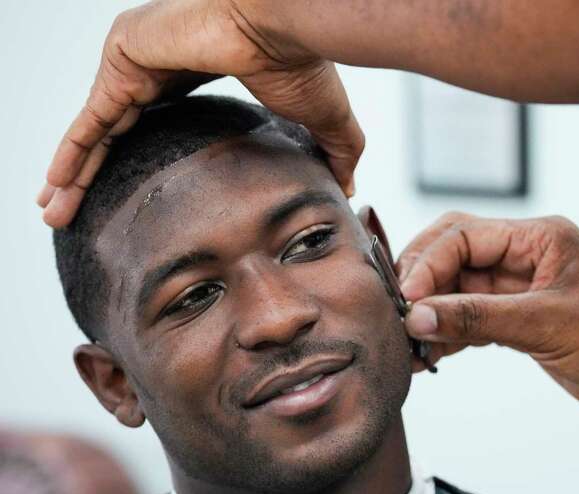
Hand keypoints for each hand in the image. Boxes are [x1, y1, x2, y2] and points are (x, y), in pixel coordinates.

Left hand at [39, 0, 363, 227]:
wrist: (285, 23)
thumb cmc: (305, 61)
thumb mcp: (323, 120)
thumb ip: (334, 153)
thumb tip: (347, 187)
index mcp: (197, 68)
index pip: (159, 115)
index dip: (142, 151)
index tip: (132, 182)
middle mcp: (159, 62)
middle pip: (119, 126)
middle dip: (96, 169)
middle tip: (78, 209)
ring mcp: (137, 60)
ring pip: (96, 127)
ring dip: (74, 171)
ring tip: (56, 211)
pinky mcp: (124, 63)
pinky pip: (90, 121)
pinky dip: (72, 156)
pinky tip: (57, 189)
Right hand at [397, 213, 578, 416]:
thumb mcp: (546, 325)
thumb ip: (478, 318)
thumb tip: (419, 315)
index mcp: (540, 237)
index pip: (466, 235)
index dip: (430, 263)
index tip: (407, 296)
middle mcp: (527, 255)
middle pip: (455, 253)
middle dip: (423, 280)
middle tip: (397, 310)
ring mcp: (521, 287)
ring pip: (458, 288)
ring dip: (432, 311)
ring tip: (408, 339)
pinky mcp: (520, 318)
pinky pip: (471, 317)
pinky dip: (449, 332)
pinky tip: (430, 352)